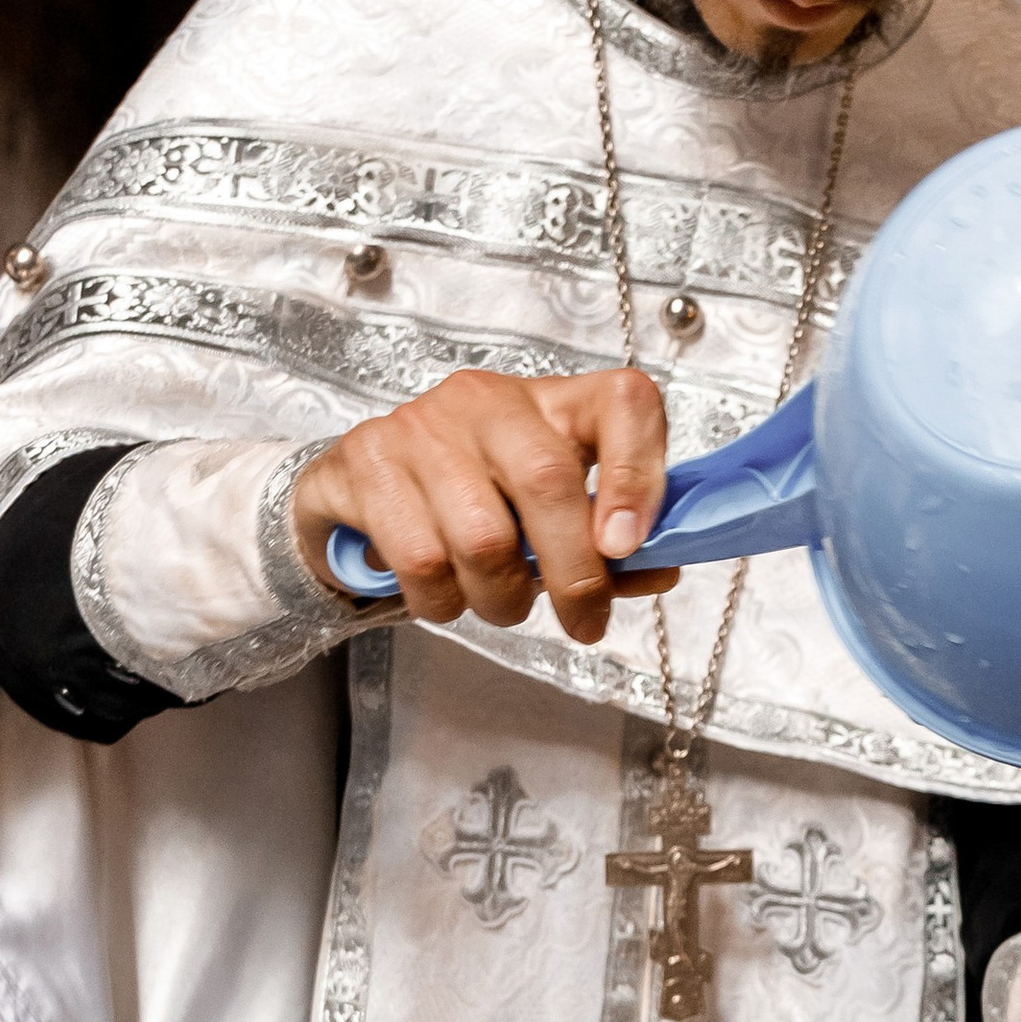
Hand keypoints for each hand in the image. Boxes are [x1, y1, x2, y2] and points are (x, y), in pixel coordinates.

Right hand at [290, 365, 677, 643]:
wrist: (359, 492)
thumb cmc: (472, 502)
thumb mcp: (547, 516)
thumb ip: (608, 544)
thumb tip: (661, 568)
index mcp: (553, 403)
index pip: (622, 403)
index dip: (637, 475)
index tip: (628, 547)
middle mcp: (488, 400)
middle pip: (547, 480)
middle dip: (574, 574)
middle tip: (582, 621)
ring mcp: (422, 424)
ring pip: (483, 537)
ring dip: (501, 599)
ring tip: (498, 602)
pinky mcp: (366, 459)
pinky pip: (422, 560)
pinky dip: (443, 601)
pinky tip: (445, 591)